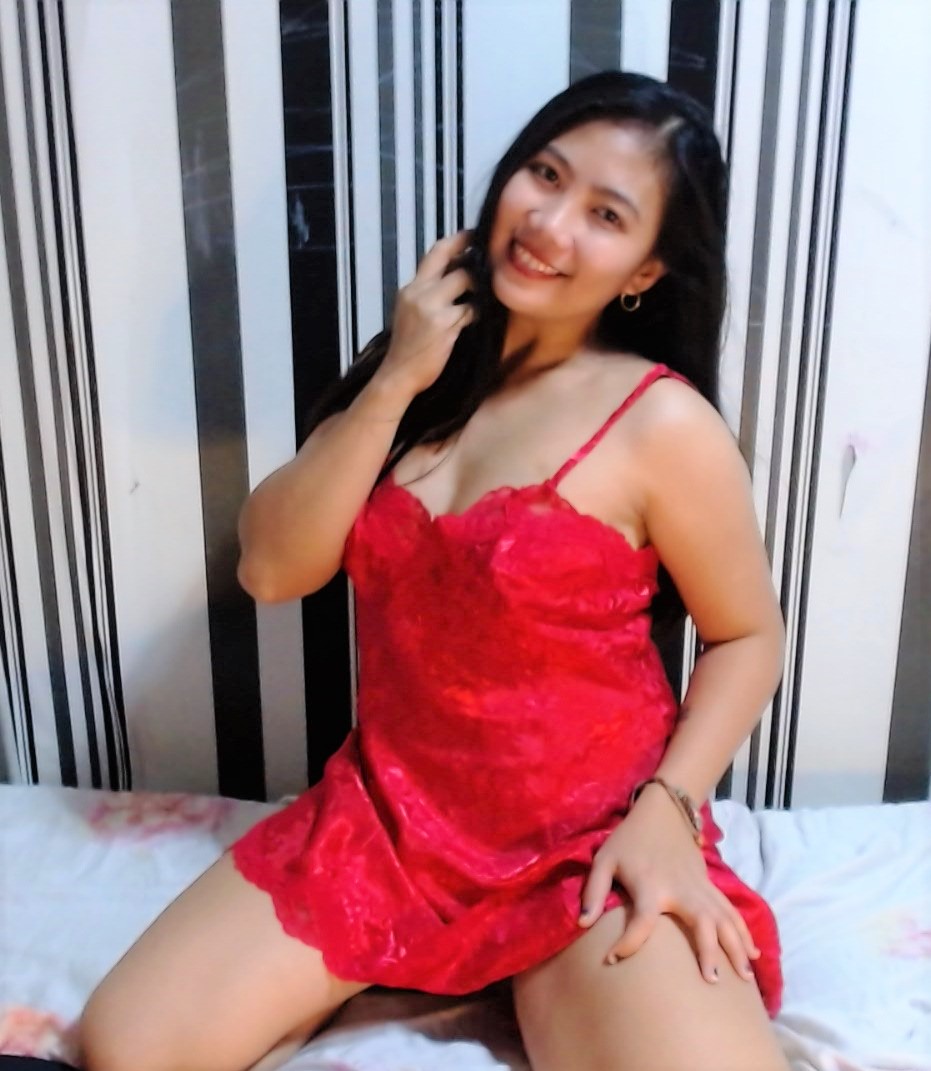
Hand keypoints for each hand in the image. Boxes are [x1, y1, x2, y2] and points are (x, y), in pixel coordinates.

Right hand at [377, 231, 476, 397]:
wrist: (398, 375)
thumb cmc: (408, 349)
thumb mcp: (410, 314)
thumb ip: (428, 295)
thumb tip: (455, 280)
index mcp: (410, 288)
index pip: (434, 253)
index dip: (456, 241)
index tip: (474, 236)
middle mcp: (418, 292)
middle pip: (450, 259)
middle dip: (473, 256)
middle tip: (492, 256)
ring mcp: (430, 306)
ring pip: (465, 281)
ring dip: (480, 287)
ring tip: (488, 294)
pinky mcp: (443, 324)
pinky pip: (471, 309)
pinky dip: (479, 313)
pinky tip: (481, 319)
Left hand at [579, 784, 760, 982]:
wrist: (663, 811)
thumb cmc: (629, 839)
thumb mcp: (604, 859)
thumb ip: (593, 890)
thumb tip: (582, 924)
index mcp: (651, 887)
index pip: (641, 923)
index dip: (627, 944)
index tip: (611, 959)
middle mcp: (680, 890)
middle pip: (702, 923)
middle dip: (709, 952)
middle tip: (711, 981)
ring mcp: (699, 888)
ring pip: (725, 919)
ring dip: (736, 947)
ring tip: (745, 979)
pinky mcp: (709, 885)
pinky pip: (731, 911)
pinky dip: (744, 931)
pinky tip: (752, 954)